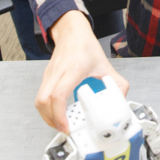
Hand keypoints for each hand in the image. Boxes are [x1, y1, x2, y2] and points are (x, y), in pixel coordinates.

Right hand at [36, 11, 127, 133]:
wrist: (72, 31)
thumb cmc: (84, 45)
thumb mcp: (105, 64)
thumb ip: (117, 82)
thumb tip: (121, 99)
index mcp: (73, 69)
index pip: (58, 95)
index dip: (59, 114)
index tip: (66, 126)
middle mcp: (57, 72)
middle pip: (43, 100)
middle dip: (51, 119)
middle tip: (64, 128)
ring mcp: (49, 75)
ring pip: (38, 100)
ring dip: (46, 116)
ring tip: (60, 124)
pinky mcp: (46, 77)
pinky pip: (40, 96)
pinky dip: (46, 108)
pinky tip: (57, 113)